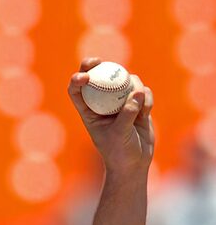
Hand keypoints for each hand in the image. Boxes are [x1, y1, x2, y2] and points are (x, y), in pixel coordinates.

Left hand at [67, 57, 154, 175]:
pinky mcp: (137, 104)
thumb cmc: (119, 152)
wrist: (134, 163)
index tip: (84, 76)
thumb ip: (127, 113)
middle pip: (97, 77)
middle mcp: (102, 103)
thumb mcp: (120, 134)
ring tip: (139, 106)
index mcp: (89, 111)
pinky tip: (146, 113)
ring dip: (132, 87)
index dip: (77, 79)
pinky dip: (146, 98)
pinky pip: (142, 91)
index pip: (77, 91)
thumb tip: (136, 91)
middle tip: (100, 61)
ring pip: (124, 81)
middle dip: (96, 66)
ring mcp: (120, 102)